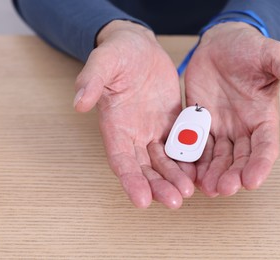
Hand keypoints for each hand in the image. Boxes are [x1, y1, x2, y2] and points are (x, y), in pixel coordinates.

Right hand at [73, 21, 194, 207]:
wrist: (139, 47)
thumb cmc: (118, 53)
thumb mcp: (103, 62)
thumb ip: (91, 80)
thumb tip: (79, 102)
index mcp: (115, 125)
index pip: (121, 160)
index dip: (130, 181)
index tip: (142, 200)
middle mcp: (134, 134)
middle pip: (145, 168)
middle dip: (158, 186)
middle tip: (175, 201)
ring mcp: (153, 130)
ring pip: (164, 161)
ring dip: (175, 178)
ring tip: (189, 191)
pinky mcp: (171, 123)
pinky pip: (181, 145)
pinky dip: (189, 159)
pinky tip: (200, 170)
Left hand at [184, 22, 279, 196]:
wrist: (219, 43)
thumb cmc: (249, 48)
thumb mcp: (273, 55)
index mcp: (263, 118)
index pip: (265, 147)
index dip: (260, 165)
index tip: (252, 181)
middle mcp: (242, 128)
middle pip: (239, 159)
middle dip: (232, 175)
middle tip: (223, 189)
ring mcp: (220, 127)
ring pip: (217, 157)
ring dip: (212, 174)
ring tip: (205, 188)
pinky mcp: (198, 123)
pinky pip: (195, 145)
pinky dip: (193, 159)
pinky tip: (186, 171)